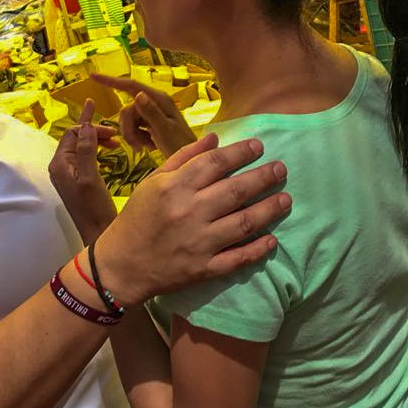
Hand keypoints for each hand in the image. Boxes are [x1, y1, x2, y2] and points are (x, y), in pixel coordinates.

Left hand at [48, 99, 119, 245]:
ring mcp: (68, 176)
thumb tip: (85, 125)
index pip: (72, 133)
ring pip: (80, 148)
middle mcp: (60, 168)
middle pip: (74, 139)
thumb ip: (86, 150)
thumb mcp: (91, 177)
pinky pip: (84, 159)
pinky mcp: (76, 182)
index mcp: (59, 164)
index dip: (90, 127)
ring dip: (95, 140)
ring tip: (114, 141)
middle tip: (115, 133)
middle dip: (93, 131)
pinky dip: (96, 151)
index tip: (113, 130)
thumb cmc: (94, 208)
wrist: (98, 235)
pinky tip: (108, 153)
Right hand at [93, 74, 197, 157]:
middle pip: (127, 110)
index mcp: (159, 99)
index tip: (92, 76)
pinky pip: (132, 128)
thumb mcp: (165, 130)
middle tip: (138, 145)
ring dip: (133, 136)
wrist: (189, 160)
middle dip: (128, 129)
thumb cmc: (181, 145)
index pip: (131, 85)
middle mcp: (153, 102)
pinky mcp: (148, 123)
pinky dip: (137, 139)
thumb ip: (151, 112)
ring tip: (145, 147)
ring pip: (127, 121)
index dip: (111, 80)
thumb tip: (137, 94)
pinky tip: (149, 146)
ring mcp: (151, 113)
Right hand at [95, 134, 290, 306]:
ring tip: (286, 199)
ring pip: (242, 224)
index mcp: (175, 188)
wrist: (121, 265)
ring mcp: (198, 243)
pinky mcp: (204, 269)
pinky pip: (237, 259)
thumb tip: (215, 138)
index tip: (259, 146)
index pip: (215, 163)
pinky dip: (257, 250)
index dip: (240, 152)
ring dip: (268, 210)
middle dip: (263, 177)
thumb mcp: (154, 182)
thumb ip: (184, 158)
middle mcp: (189, 213)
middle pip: (235, 191)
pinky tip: (272, 239)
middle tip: (281, 169)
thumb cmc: (138, 218)